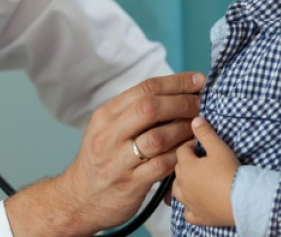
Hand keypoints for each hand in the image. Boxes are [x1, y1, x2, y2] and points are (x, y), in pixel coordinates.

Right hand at [5, 72, 203, 235]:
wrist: (79, 199)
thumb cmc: (101, 160)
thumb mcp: (107, 129)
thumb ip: (133, 112)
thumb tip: (175, 94)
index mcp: (106, 115)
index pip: (144, 89)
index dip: (176, 82)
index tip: (198, 81)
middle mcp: (109, 135)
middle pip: (150, 108)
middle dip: (182, 103)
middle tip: (201, 105)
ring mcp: (118, 160)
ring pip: (157, 137)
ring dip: (183, 130)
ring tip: (198, 128)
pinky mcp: (129, 184)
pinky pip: (161, 166)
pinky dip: (179, 156)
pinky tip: (190, 151)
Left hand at [172, 117, 239, 226]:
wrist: (242, 200)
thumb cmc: (230, 173)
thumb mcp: (219, 149)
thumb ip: (205, 133)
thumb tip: (195, 120)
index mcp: (186, 167)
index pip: (181, 151)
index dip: (190, 146)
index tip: (200, 146)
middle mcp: (183, 185)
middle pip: (178, 170)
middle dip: (187, 163)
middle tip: (200, 160)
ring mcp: (189, 202)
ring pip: (177, 191)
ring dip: (183, 184)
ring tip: (194, 180)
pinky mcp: (198, 217)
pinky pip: (188, 213)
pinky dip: (189, 208)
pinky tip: (195, 204)